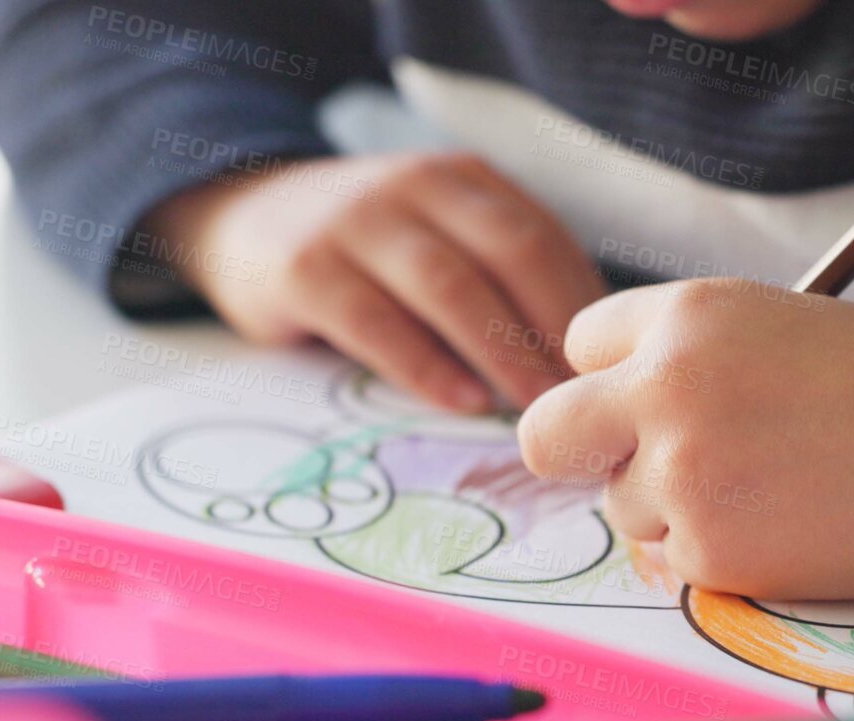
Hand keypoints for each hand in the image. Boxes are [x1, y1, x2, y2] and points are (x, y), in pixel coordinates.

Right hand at [142, 153, 605, 411]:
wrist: (241, 216)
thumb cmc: (366, 248)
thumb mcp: (438, 233)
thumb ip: (499, 273)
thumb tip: (587, 358)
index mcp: (463, 179)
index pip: (543, 237)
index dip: (583, 306)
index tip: (613, 370)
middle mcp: (414, 186)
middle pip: (509, 253)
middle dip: (554, 331)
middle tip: (585, 398)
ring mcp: (356, 222)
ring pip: (449, 287)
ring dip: (502, 354)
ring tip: (537, 408)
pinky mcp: (304, 269)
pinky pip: (376, 323)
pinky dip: (425, 367)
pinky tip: (462, 402)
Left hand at [516, 280, 853, 598]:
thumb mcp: (773, 326)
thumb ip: (683, 361)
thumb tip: (610, 421)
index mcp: (683, 314)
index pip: (581, 345)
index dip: (616, 379)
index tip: (651, 401)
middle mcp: (664, 386)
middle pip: (547, 434)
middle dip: (576, 453)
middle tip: (635, 467)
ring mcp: (681, 473)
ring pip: (621, 507)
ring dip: (674, 508)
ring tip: (772, 489)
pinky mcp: (711, 549)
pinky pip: (671, 563)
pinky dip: (717, 556)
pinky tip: (788, 528)